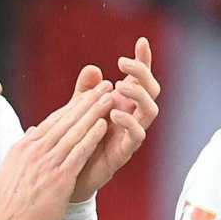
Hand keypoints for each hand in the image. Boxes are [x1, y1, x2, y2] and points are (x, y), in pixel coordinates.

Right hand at [0, 83, 114, 219]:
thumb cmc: (8, 207)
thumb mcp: (9, 171)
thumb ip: (22, 151)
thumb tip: (31, 133)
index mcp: (24, 147)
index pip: (52, 121)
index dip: (73, 106)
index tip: (87, 94)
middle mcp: (35, 150)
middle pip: (66, 119)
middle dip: (87, 100)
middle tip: (104, 85)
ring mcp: (46, 163)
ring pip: (74, 131)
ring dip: (94, 111)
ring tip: (110, 96)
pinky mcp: (58, 178)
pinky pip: (78, 152)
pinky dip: (92, 136)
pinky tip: (104, 124)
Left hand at [68, 38, 159, 202]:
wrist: (69, 178)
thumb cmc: (77, 142)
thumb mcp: (78, 111)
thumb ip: (86, 92)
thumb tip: (93, 69)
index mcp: (123, 103)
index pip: (138, 79)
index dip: (143, 61)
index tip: (141, 41)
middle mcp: (131, 117)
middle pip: (152, 91)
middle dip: (142, 73)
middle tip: (122, 63)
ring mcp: (130, 134)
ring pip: (151, 111)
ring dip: (138, 95)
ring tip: (120, 86)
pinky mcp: (124, 152)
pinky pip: (137, 135)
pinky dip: (128, 121)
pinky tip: (114, 112)